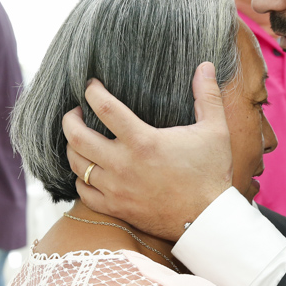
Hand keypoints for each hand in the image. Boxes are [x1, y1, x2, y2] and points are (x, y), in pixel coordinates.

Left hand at [62, 62, 233, 240]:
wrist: (207, 220)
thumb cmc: (211, 174)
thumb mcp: (215, 130)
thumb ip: (207, 95)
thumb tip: (206, 65)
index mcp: (143, 141)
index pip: (104, 108)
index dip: (92, 91)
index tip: (91, 85)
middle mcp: (123, 164)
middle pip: (77, 136)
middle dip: (70, 118)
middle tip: (76, 111)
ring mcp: (116, 189)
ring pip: (76, 164)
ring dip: (72, 147)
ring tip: (78, 138)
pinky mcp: (116, 208)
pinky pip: (83, 193)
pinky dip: (80, 179)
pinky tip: (88, 170)